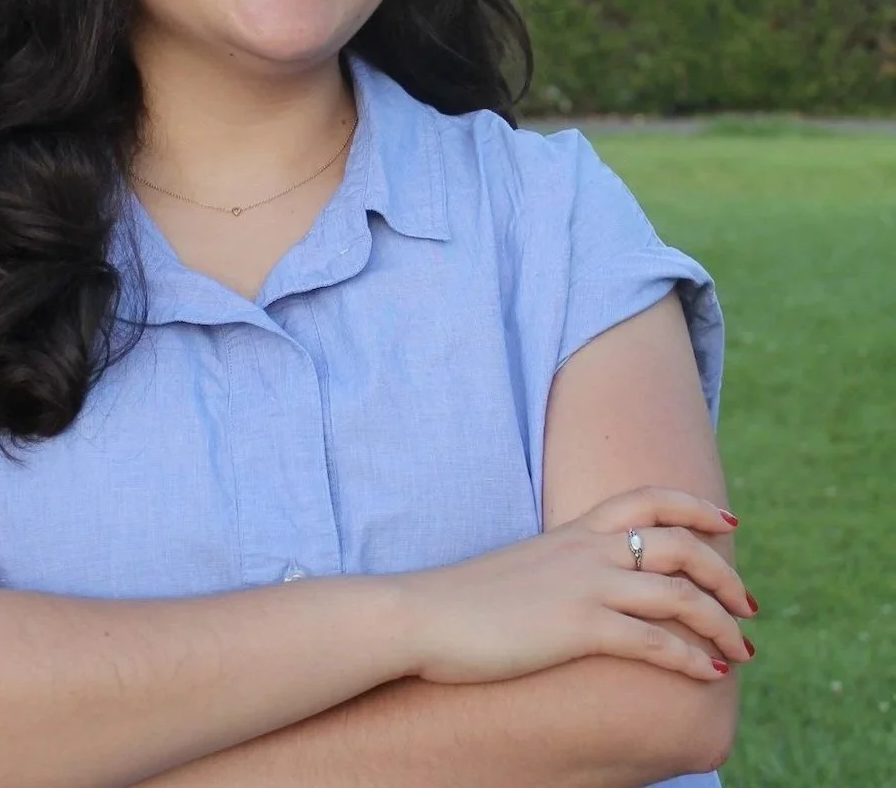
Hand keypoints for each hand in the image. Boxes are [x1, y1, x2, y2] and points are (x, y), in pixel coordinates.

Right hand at [392, 486, 754, 685]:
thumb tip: (583, 586)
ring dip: (722, 621)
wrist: (422, 614)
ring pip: (678, 593)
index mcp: (573, 531)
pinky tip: (709, 673)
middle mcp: (586, 550)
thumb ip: (559, 567)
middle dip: (725, 573)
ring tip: (743, 648)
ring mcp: (584, 586)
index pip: (648, 498)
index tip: (728, 521)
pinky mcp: (577, 627)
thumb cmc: (464, 599)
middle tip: (749, 604)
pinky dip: (691, 656)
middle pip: (679, 543)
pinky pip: (653, 640)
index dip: (696, 505)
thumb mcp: (522, 569)